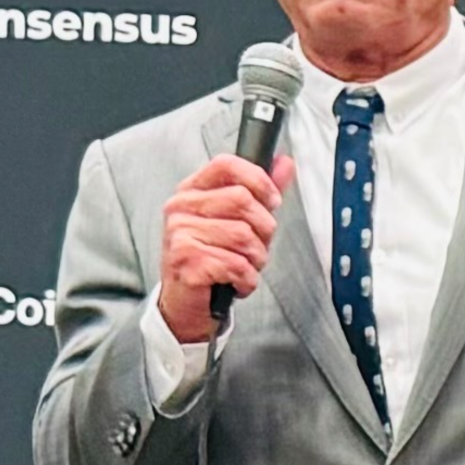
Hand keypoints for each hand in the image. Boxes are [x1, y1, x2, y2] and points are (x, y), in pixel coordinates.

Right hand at [157, 153, 296, 342]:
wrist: (186, 301)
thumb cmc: (214, 256)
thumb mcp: (239, 219)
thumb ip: (262, 190)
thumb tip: (284, 163)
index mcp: (192, 190)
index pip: (226, 164)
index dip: (258, 179)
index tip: (272, 200)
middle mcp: (180, 208)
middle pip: (242, 199)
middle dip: (263, 229)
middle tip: (256, 246)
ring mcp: (180, 234)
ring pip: (243, 235)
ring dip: (256, 258)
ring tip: (245, 266)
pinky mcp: (185, 261)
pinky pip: (236, 264)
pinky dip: (247, 278)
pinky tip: (237, 281)